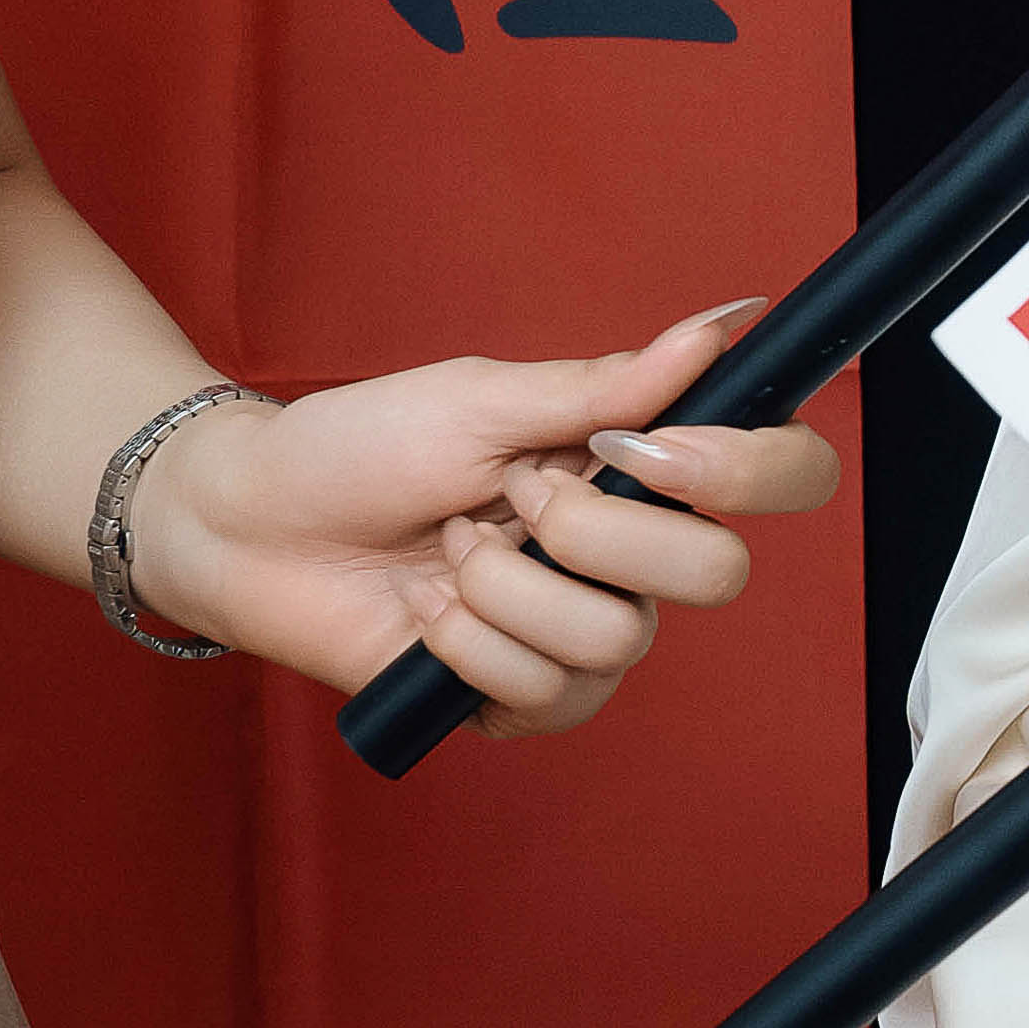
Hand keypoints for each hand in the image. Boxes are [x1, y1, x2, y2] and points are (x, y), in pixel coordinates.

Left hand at [128, 306, 843, 733]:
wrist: (250, 523)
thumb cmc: (358, 446)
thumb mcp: (482, 397)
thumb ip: (606, 384)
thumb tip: (720, 325)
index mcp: (636, 470)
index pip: (778, 476)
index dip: (750, 469)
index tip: (653, 447)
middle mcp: (628, 557)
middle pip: (716, 574)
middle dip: (595, 532)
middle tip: (508, 498)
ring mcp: (578, 634)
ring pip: (617, 640)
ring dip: (507, 588)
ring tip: (448, 554)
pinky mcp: (519, 702)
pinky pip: (548, 696)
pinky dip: (470, 645)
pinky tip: (428, 614)